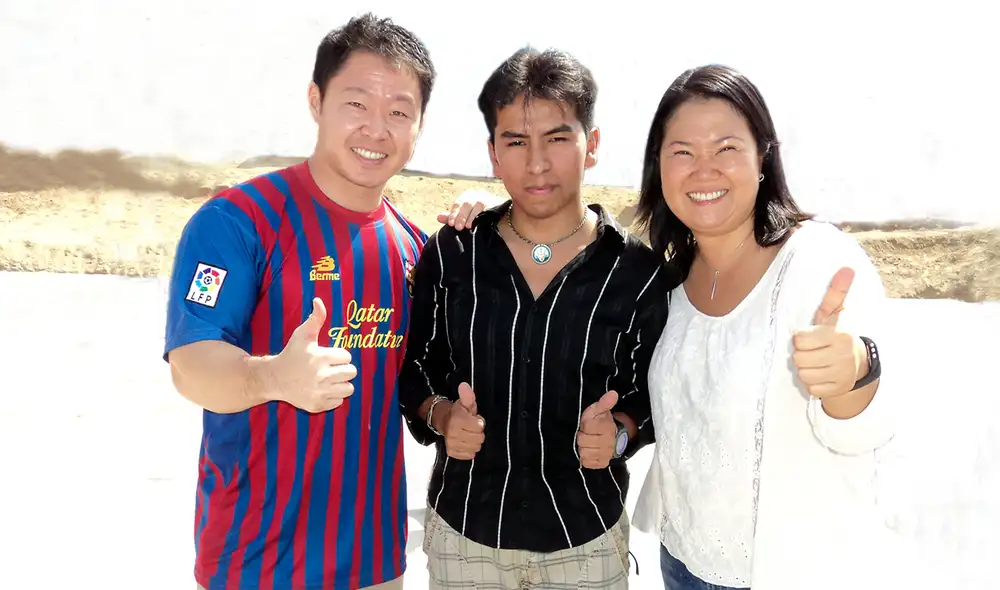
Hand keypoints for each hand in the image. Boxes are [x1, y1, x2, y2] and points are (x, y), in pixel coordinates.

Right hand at [271, 298, 356, 411]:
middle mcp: (321, 376)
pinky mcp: (317, 405)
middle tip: (331, 368)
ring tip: (330, 379)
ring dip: (342, 384)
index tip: (328, 356)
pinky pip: (339, 402)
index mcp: (320, 357)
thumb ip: (315, 318)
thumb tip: (318, 300)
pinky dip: (333, 397)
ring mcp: (319, 392)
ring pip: (348, 389)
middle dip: (343, 369)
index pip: (347, 357)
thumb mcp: (302, 335)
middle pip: (352, 373)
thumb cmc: (291, 354)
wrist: (274, 378)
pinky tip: (323, 390)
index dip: (339, 356)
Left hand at [436, 189, 503, 230]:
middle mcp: (477, 194)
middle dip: (462, 216)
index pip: (459, 203)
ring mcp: (487, 198)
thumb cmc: (477, 216)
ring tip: (468, 226)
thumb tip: (438, 217)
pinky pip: (489, 208)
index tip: (451, 224)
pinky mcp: (497, 203)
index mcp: (467, 195)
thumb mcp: (463, 216)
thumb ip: (452, 216)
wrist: (499, 216)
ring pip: (478, 205)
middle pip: (467, 204)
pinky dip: (483, 215)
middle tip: (458, 227)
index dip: (454, 214)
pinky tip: (480, 223)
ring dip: (472, 216)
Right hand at [440, 382, 484, 459]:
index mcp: (456, 419)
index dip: (479, 422)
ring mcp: (451, 444)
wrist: (442, 420)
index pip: (480, 427)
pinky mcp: (451, 452)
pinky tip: (466, 441)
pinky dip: (470, 449)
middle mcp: (452, 433)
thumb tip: (464, 386)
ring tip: (469, 433)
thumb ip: (467, 395)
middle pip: (479, 439)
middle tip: (472, 427)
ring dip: (475, 441)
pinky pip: (469, 455)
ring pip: (475, 448)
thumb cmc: (458, 412)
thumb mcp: (465, 402)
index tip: (475, 419)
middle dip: (478, 432)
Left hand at [576, 391, 618, 468]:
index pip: (586, 426)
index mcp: (608, 427)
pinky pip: (587, 462)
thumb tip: (613, 393)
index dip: (584, 424)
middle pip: (582, 440)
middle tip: (587, 434)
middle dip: (582, 436)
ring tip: (588, 442)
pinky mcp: (602, 463)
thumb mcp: (599, 410)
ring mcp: (606, 454)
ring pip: (583, 453)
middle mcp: (608, 442)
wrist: (612, 438)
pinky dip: (585, 457)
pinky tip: (589, 450)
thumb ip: (604, 403)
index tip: (587, 424)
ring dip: (583, 447)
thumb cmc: (601, 422)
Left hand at [792, 268, 866, 397]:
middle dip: (802, 355)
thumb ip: (836, 293)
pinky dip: (813, 383)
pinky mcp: (837, 389)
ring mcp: (841, 374)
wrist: (858, 363)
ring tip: (816, 362)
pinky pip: (811, 388)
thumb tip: (846, 268)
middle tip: (812, 351)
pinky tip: (821, 375)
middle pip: (799, 359)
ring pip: (804, 375)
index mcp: (838, 335)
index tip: (809, 337)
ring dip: (806, 369)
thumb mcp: (835, 314)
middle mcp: (841, 355)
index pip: (800, 340)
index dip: (801, 339)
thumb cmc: (837, 335)